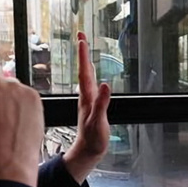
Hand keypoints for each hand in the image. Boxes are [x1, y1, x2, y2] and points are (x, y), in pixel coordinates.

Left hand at [62, 32, 110, 183]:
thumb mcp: (98, 122)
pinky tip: (92, 71)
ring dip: (85, 60)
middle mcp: (86, 95)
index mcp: (87, 97)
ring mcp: (88, 99)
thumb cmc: (93, 138)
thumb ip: (102, 104)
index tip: (82, 39)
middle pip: (84, 69)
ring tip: (85, 47)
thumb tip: (106, 84)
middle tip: (81, 35)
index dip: (83, 55)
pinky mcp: (91, 104)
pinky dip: (90, 73)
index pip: (85, 72)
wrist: (88, 151)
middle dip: (83, 52)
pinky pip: (90, 83)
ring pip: (86, 75)